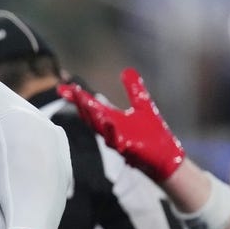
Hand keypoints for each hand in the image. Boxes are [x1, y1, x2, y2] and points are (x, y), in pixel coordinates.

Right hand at [57, 68, 184, 180]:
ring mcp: (118, 140)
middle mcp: (110, 130)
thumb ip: (133, 89)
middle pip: (90, 116)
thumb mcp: (142, 106)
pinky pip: (117, 141)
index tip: (62, 87)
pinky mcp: (130, 149)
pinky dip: (112, 132)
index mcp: (111, 119)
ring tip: (86, 102)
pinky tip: (109, 121)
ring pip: (100, 128)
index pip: (90, 106)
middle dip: (80, 104)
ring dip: (92, 116)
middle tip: (72, 90)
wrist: (167, 158)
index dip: (77, 97)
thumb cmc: (153, 136)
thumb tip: (127, 70)